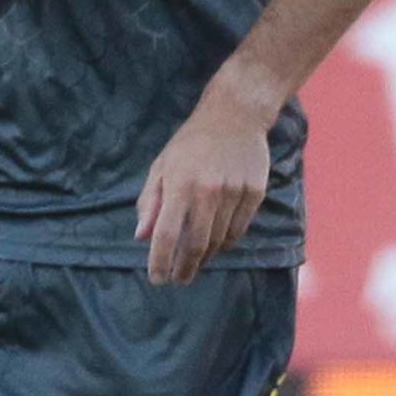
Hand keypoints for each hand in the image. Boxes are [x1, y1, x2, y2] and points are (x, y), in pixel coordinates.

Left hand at [134, 78, 274, 285]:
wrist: (235, 115)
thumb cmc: (191, 142)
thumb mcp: (162, 166)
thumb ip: (150, 202)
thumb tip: (141, 236)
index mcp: (180, 184)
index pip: (167, 234)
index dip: (160, 261)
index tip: (157, 279)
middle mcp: (208, 191)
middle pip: (196, 245)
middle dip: (184, 268)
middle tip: (178, 280)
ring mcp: (234, 192)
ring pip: (219, 241)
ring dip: (205, 257)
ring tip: (194, 263)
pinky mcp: (254, 193)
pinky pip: (239, 230)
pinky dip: (226, 243)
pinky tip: (216, 245)